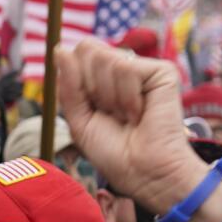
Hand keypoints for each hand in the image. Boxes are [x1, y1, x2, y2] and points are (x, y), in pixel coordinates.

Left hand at [54, 41, 207, 214]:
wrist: (143, 173)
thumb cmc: (113, 152)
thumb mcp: (78, 119)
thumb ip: (68, 85)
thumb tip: (60, 49)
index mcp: (101, 77)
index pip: (76, 54)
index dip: (75, 81)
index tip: (92, 110)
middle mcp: (122, 68)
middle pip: (87, 50)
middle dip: (91, 89)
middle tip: (111, 114)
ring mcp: (142, 69)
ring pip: (105, 59)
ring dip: (110, 97)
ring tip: (127, 116)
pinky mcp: (162, 71)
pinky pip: (125, 67)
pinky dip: (127, 97)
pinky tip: (140, 113)